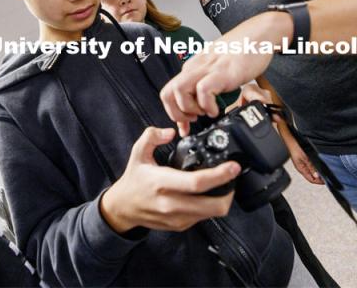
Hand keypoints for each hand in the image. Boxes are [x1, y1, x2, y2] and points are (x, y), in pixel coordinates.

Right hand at [100, 127, 240, 232]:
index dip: (219, 175)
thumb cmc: (134, 179)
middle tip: (233, 176)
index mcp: (161, 182)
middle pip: (212, 205)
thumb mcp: (138, 152)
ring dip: (223, 199)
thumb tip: (171, 132)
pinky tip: (208, 193)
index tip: (233, 166)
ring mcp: (176, 218)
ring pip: (212, 214)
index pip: (196, 182)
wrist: (123, 208)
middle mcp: (170, 203)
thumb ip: (152, 136)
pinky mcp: (180, 226)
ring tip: (224, 184)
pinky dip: (211, 206)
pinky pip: (204, 218)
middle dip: (230, 191)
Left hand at [161, 12, 291, 135]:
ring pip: (179, 91)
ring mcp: (208, 68)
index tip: (185, 125)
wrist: (259, 34)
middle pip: (168, 93)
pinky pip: (203, 90)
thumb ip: (207, 83)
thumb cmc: (241, 51)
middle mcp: (196, 67)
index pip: (170, 92)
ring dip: (189, 109)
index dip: (174, 113)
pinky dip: (207, 105)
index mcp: (192, 66)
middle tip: (192, 120)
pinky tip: (217, 109)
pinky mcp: (222, 71)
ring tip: (204, 113)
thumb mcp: (217, 68)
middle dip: (176, 113)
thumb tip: (203, 104)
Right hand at [282, 135, 323, 184]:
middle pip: (312, 177)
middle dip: (319, 178)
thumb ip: (311, 167)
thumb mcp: (305, 158)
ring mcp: (302, 164)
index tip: (326, 181)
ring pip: (311, 172)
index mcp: (301, 169)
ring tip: (324, 172)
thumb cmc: (295, 148)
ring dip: (318, 173)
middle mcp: (302, 168)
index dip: (319, 182)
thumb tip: (316, 176)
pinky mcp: (303, 160)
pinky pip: (310, 167)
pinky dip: (315, 168)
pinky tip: (318, 166)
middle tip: (327, 176)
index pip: (311, 180)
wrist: (291, 141)